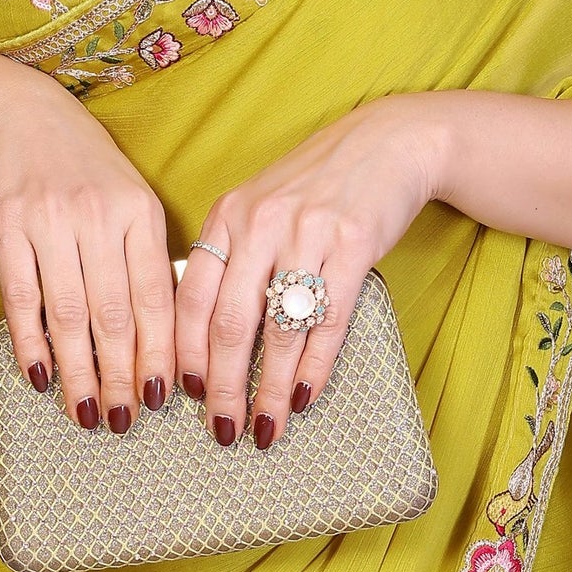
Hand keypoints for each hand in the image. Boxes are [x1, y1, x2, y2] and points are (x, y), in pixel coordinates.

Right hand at [0, 59, 175, 432]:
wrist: (22, 116)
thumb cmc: (87, 171)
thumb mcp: (131, 200)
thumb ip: (146, 259)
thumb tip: (164, 338)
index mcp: (141, 212)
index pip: (157, 296)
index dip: (161, 352)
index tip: (165, 398)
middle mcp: (100, 217)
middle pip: (115, 312)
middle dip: (122, 375)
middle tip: (125, 421)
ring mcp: (50, 221)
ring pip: (69, 313)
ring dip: (79, 372)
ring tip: (87, 414)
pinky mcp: (6, 226)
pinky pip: (21, 296)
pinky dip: (31, 342)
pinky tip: (41, 377)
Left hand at [176, 95, 441, 447]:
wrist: (387, 142)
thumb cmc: (317, 183)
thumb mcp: (259, 204)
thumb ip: (230, 254)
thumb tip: (201, 332)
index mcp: (228, 214)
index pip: (190, 297)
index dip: (184, 353)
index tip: (184, 394)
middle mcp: (261, 222)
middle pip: (228, 323)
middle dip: (222, 387)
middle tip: (222, 430)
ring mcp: (308, 233)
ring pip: (278, 331)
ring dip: (269, 389)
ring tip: (266, 426)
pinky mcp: (353, 246)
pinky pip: (327, 322)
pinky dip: (314, 366)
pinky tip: (305, 395)